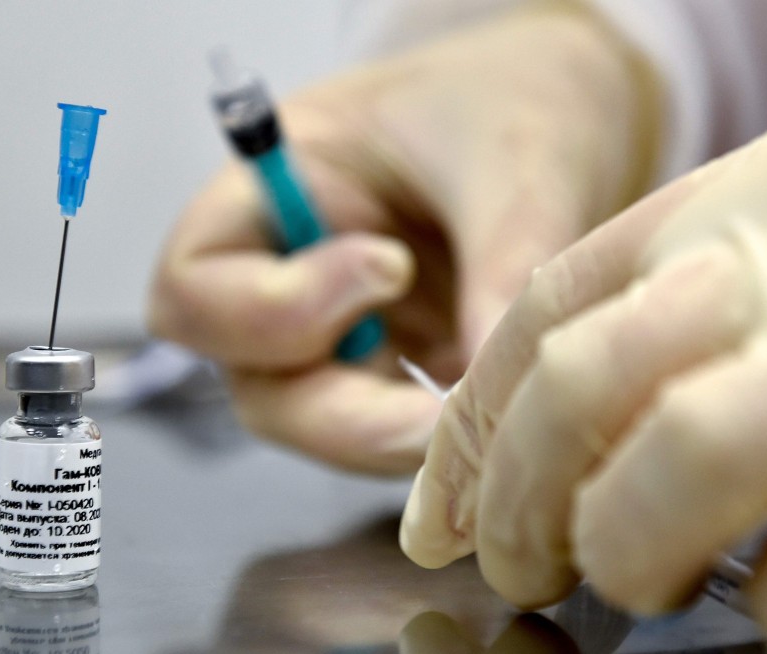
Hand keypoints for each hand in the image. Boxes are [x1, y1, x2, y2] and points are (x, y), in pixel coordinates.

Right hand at [149, 2, 657, 472]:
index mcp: (275, 191)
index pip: (195, 286)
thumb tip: (491, 396)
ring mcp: (347, 328)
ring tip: (482, 417)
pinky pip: (394, 429)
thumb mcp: (515, 162)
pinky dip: (436, 441)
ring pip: (326, 424)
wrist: (571, 110)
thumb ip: (500, 271)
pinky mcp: (404, 365)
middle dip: (346, 417)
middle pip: (260, 386)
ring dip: (395, 439)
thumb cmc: (518, 99)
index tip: (391, 269)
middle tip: (442, 421)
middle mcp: (294, 272)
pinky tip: (493, 421)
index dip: (274, 307)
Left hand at [400, 82, 766, 653]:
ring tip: (638, 573)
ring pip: (677, 465)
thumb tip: (508, 439)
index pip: (544, 319)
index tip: (444, 519)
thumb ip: (658, 290)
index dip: (471, 432)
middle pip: (580, 385)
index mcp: (741, 206)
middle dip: (520, 497)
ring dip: (626, 544)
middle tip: (521, 562)